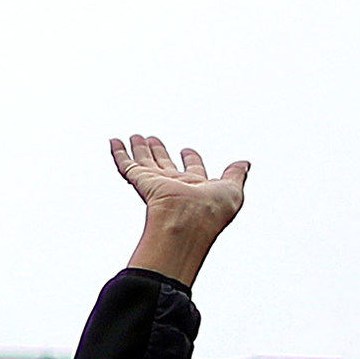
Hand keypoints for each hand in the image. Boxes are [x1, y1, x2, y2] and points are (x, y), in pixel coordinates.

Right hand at [113, 134, 247, 286]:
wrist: (190, 221)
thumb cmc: (211, 212)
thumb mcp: (233, 189)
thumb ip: (236, 174)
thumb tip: (244, 164)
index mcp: (196, 188)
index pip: (192, 170)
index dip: (191, 159)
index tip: (188, 151)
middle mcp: (174, 186)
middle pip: (165, 164)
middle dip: (160, 152)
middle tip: (153, 141)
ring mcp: (156, 184)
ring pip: (145, 162)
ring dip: (140, 149)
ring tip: (136, 137)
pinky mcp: (141, 181)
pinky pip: (126, 164)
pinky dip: (119, 153)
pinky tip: (115, 142)